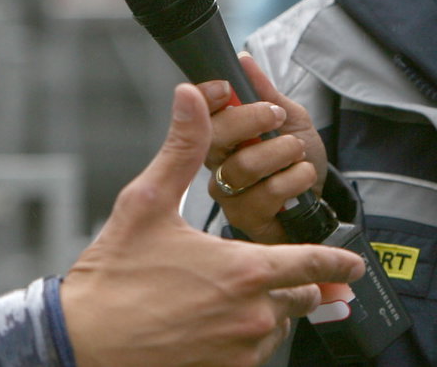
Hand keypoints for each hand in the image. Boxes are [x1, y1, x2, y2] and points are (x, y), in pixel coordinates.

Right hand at [61, 83, 363, 366]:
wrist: (82, 341)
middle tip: (290, 273)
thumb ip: (182, 148)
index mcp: (244, 269)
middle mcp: (252, 314)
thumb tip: (192, 96)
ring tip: (242, 295)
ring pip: (279, 326)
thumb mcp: (147, 202)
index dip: (338, 262)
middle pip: (302, 297)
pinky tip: (222, 322)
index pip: (313, 262)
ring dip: (272, 309)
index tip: (354, 264)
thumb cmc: (113, 275)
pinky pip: (255, 354)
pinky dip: (249, 337)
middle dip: (299, 282)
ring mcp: (240, 351)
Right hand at [202, 53, 329, 243]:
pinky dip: (295, 178)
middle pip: (214, 137)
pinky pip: (267, 193)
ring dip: (282, 153)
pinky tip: (301, 179)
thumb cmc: (295, 160)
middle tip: (277, 117)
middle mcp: (216, 164)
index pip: (198, 112)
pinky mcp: (245, 219)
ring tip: (298, 154)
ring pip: (243, 166)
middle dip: (250, 120)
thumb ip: (266, 93)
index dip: (205, 97)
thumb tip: (243, 59)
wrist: (316, 200)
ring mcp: (227, 194)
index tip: (225, 87)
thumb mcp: (289, 119)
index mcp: (221, 135)